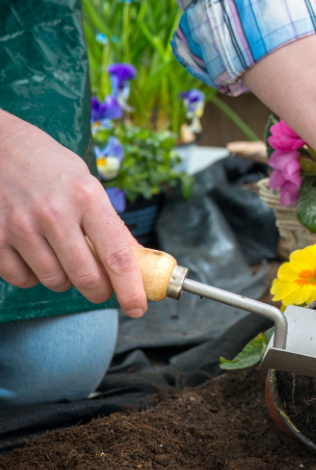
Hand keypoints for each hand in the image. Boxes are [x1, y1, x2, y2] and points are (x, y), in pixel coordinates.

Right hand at [0, 110, 146, 316]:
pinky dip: (33, 275)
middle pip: (87, 277)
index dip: (131, 286)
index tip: (138, 306)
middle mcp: (55, 213)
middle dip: (99, 290)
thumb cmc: (48, 164)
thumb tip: (134, 257)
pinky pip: (22, 279)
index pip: (117, 253)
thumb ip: (107, 221)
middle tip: (101, 288)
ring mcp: (22, 228)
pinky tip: (34, 252)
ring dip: (64, 279)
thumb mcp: (85, 182)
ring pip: (55, 281)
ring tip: (62, 253)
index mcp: (86, 195)